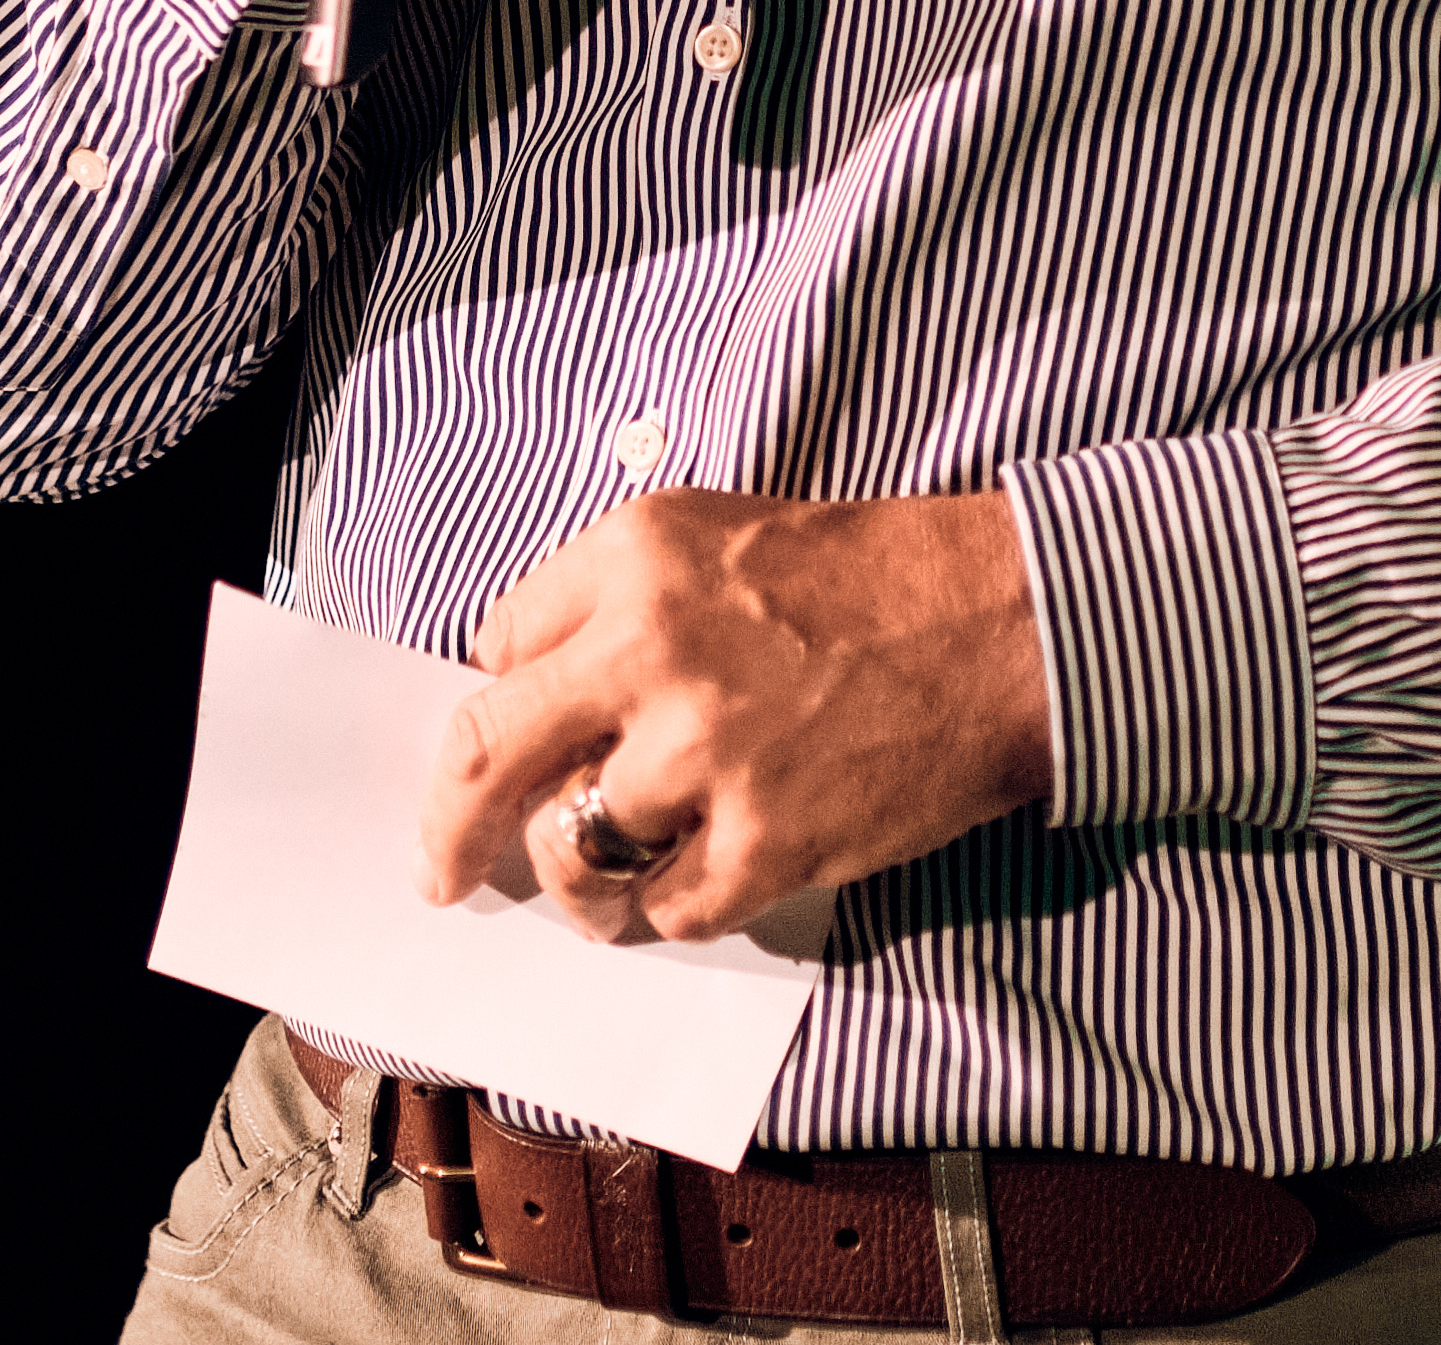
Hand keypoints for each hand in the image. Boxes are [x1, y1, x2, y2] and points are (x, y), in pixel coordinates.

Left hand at [415, 491, 1055, 946]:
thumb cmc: (863, 576)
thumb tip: (530, 691)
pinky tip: (698, 879)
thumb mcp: (715, 532)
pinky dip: (671, 906)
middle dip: (446, 826)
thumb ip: (612, 599)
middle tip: (438, 869)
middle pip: (486, 754)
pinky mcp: (770, 841)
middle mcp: (652, 651)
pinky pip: (670, 909)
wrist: (1002, 625)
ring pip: (573, 850)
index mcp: (633, 556)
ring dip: (575, 879)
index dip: (495, 697)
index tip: (497, 742)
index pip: (498, 646)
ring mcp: (708, 756)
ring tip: (594, 886)